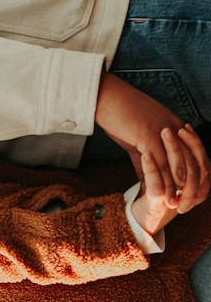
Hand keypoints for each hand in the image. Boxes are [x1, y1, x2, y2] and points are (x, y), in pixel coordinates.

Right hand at [94, 71, 210, 200]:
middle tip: (186, 205)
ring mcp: (164, 133)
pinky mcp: (149, 136)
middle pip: (193, 163)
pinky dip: (166, 183)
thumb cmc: (119, 114)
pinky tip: (164, 196)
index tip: (188, 194)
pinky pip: (162, 164)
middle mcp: (175, 130)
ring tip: (176, 205)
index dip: (195, 176)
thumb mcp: (136, 137)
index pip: (195, 155)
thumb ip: (145, 157)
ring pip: (180, 166)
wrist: (108, 96)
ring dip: (180, 189)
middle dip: (191, 187)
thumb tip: (145, 176)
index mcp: (176, 127)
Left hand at [130, 125, 209, 234]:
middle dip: (187, 144)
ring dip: (172, 151)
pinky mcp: (157, 205)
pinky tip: (145, 154)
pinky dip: (152, 168)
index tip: (184, 127)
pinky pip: (157, 186)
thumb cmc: (149, 203)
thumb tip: (167, 145)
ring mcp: (173, 200)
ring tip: (163, 132)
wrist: (136, 227)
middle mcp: (186, 195)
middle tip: (177, 128)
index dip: (195, 144)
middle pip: (196, 165)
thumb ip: (165, 167)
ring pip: (180, 173)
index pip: (201, 162)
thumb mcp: (158, 182)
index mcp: (190, 188)